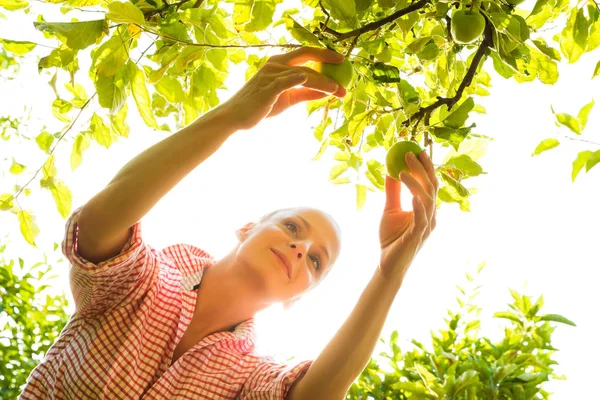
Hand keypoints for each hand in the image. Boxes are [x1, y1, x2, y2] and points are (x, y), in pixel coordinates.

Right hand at [220, 47, 347, 130]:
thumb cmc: (261, 107)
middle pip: (306, 58)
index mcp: (279, 63)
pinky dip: (296, 78)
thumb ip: (306, 93)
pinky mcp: (267, 89)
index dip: (323, 53)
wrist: (237, 117)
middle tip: (345, 69)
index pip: (304, 53)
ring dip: (323, 82)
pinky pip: (285, 82)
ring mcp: (270, 75)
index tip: (340, 58)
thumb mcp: (288, 99)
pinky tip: (308, 78)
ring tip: (337, 91)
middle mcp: (275, 65)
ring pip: (303, 74)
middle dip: (328, 63)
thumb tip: (327, 92)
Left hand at [378, 150, 438, 285]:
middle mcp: (431, 215)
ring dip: (415, 183)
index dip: (425, 166)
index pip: (429, 183)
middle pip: (432, 187)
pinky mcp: (418, 236)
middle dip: (423, 169)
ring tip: (402, 170)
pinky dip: (419, 205)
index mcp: (426, 208)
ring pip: (427, 200)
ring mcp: (426, 226)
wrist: (387, 263)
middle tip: (411, 153)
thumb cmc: (391, 238)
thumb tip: (390, 171)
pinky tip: (413, 195)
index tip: (416, 150)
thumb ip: (392, 192)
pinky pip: (421, 219)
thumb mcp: (389, 210)